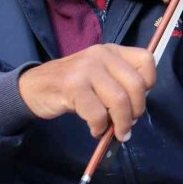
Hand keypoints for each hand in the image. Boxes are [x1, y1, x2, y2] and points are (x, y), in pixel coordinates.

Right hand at [18, 44, 155, 141]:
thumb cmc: (72, 85)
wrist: (34, 87)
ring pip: (119, 100)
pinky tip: (95, 129)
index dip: (148, 83)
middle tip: (128, 124)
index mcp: (112, 51)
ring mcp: (86, 68)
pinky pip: (98, 113)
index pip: (146, 59)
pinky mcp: (72, 86)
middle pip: (136, 85)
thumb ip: (119, 84)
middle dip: (136, 111)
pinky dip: (100, 128)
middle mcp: (101, 54)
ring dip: (121, 124)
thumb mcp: (99, 75)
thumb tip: (137, 110)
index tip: (137, 99)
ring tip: (115, 132)